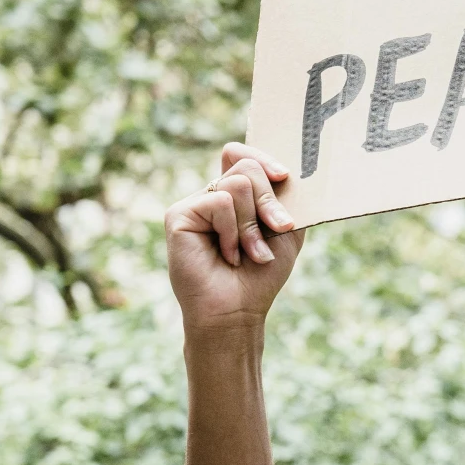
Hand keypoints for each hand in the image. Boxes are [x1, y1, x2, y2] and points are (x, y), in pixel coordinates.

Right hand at [166, 145, 301, 335]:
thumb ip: (284, 196)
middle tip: (275, 230)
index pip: (241, 155)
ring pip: (237, 183)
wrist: (237, 310)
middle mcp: (211, 195)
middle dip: (269, 202)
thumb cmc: (260, 275)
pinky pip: (220, 201)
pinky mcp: (179, 215)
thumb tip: (280, 169)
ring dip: (252, 224)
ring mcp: (194, 204)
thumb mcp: (285, 230)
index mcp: (233, 196)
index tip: (283, 177)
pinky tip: (227, 254)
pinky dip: (233, 231)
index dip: (263, 157)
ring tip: (247, 252)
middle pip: (246, 166)